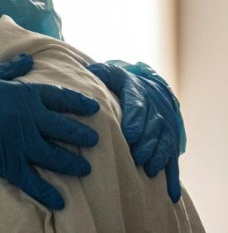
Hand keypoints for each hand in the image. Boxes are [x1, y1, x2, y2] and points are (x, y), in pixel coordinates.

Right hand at [0, 54, 99, 209]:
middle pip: (64, 128)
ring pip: (55, 156)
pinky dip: (47, 192)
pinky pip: (33, 181)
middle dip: (82, 135)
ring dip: (72, 163)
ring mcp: (20, 144)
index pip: (59, 98)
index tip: (93, 108)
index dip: (78, 103)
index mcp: (24, 95)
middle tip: (95, 140)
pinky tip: (60, 200)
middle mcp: (28, 119)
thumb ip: (11, 68)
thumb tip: (30, 59)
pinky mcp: (9, 164)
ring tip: (85, 168)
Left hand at [88, 62, 181, 201]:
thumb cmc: (124, 85)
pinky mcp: (170, 143)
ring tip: (148, 170)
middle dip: (146, 143)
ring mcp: (165, 129)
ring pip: (165, 143)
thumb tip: (90, 71)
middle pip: (152, 128)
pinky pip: (173, 160)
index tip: (129, 135)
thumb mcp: (114, 75)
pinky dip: (172, 177)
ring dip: (158, 157)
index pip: (138, 108)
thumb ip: (102, 73)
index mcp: (139, 96)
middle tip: (136, 157)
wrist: (152, 89)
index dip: (135, 121)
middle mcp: (155, 112)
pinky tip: (170, 193)